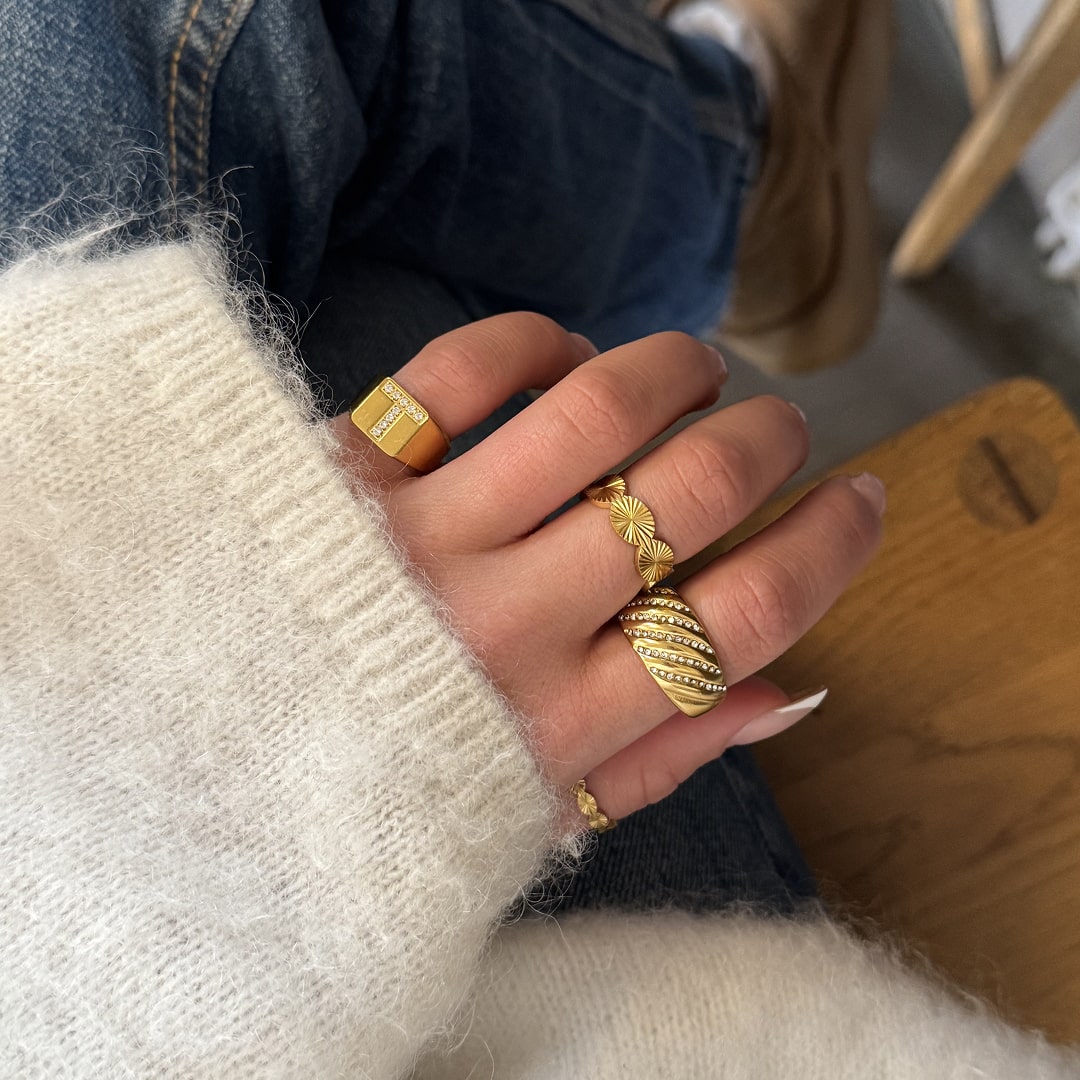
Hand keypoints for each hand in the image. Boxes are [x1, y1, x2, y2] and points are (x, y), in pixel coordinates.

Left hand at [330, 313, 883, 821]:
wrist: (204, 762)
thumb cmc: (383, 789)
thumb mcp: (532, 815)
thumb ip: (661, 758)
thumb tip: (791, 691)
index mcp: (564, 723)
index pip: (745, 615)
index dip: (829, 544)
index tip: (858, 498)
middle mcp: (506, 624)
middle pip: (691, 495)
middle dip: (767, 441)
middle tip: (777, 429)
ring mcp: (424, 537)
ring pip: (597, 411)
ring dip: (676, 370)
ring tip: (697, 371)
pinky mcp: (346, 468)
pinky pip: (467, 369)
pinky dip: (537, 344)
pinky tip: (563, 360)